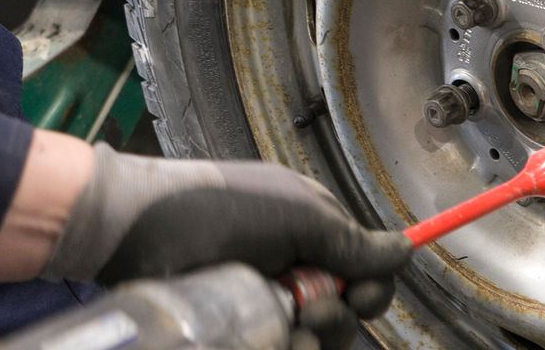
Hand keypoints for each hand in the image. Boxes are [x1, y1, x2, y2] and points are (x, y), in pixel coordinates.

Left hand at [42, 145, 410, 349]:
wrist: (136, 230)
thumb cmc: (214, 208)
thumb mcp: (294, 215)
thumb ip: (352, 241)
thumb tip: (407, 250)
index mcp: (313, 232)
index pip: (368, 274)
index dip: (370, 291)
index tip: (355, 294)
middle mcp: (294, 271)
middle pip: (347, 319)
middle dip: (337, 321)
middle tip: (306, 310)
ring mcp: (264, 305)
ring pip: (315, 345)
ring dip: (311, 343)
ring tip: (285, 328)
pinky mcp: (238, 332)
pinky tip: (272, 345)